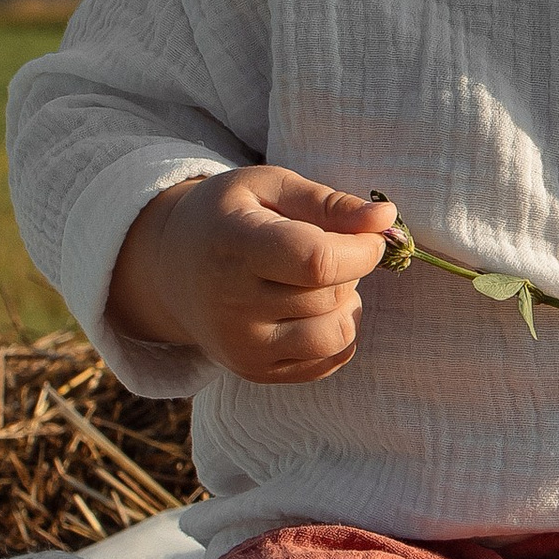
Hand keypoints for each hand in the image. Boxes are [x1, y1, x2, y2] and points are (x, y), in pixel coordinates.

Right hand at [104, 167, 398, 386]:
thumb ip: (329, 202)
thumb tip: (386, 219)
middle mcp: (231, 305)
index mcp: (233, 246)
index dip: (361, 249)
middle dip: (351, 268)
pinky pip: (328, 361)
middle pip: (330, 294)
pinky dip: (338, 332)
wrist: (172, 268)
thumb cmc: (230, 216)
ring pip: (335, 334)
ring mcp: (241, 346)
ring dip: (347, 303)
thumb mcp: (270, 187)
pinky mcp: (254, 372)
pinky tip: (315, 308)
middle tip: (329, 248)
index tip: (369, 234)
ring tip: (321, 281)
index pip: (316, 261)